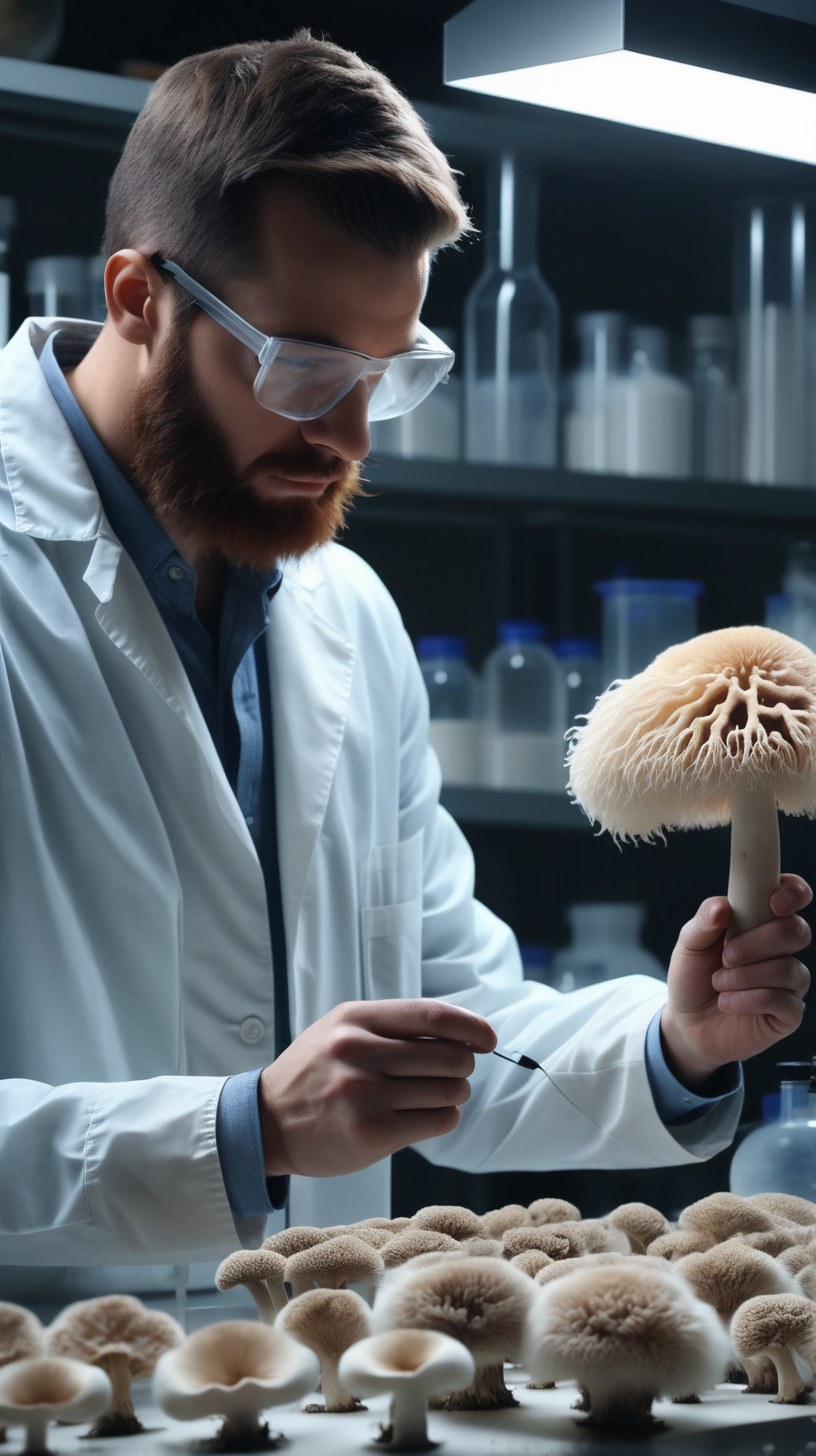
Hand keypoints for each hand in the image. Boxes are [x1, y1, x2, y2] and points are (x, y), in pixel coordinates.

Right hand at [258, 999, 496, 1177]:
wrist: (268, 1122)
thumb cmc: (316, 1073)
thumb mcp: (342, 1030)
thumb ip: (393, 1026)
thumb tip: (461, 1031)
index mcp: (356, 1019)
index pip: (433, 1015)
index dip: (471, 1026)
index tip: (488, 1039)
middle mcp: (359, 1051)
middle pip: (450, 1055)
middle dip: (462, 1065)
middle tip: (450, 1073)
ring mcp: (364, 1093)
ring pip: (449, 1090)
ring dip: (454, 1093)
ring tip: (433, 1095)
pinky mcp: (371, 1132)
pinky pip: (438, 1120)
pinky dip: (443, 1117)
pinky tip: (426, 1115)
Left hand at [660, 875, 811, 1089]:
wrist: (686, 1023)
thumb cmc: (693, 977)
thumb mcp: (688, 945)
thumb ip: (704, 922)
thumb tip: (722, 905)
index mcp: (760, 922)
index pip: (793, 896)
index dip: (792, 893)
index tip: (773, 903)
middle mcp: (781, 949)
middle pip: (797, 931)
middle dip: (758, 942)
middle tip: (727, 956)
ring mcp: (788, 982)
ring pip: (789, 969)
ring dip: (746, 976)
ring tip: (719, 983)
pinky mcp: (788, 1014)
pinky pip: (785, 1001)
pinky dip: (750, 1000)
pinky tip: (727, 1002)